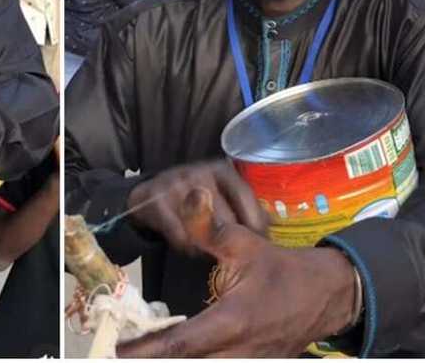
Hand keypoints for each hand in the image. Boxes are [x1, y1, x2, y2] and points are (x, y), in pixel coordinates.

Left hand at [119, 189, 358, 356]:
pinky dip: (195, 360)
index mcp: (231, 322)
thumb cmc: (284, 270)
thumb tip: (190, 195)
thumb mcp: (246, 244)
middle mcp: (237, 353)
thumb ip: (210, 227)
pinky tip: (179, 352)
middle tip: (122, 350)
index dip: (145, 350)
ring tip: (147, 349)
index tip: (116, 350)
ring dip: (176, 359)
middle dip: (154, 359)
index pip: (180, 344)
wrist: (328, 296)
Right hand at [126, 160, 268, 254]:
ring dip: (210, 247)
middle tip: (237, 255)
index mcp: (221, 169)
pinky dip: (188, 247)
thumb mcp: (222, 194)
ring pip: (203, 229)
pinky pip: (180, 236)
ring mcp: (176, 185)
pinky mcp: (156, 201)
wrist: (150, 195)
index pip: (244, 196)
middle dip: (233, 239)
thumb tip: (274, 225)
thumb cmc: (197, 198)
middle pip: (225, 216)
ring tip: (213, 252)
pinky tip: (192, 248)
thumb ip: (245, 206)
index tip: (262, 242)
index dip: (254, 222)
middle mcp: (199, 172)